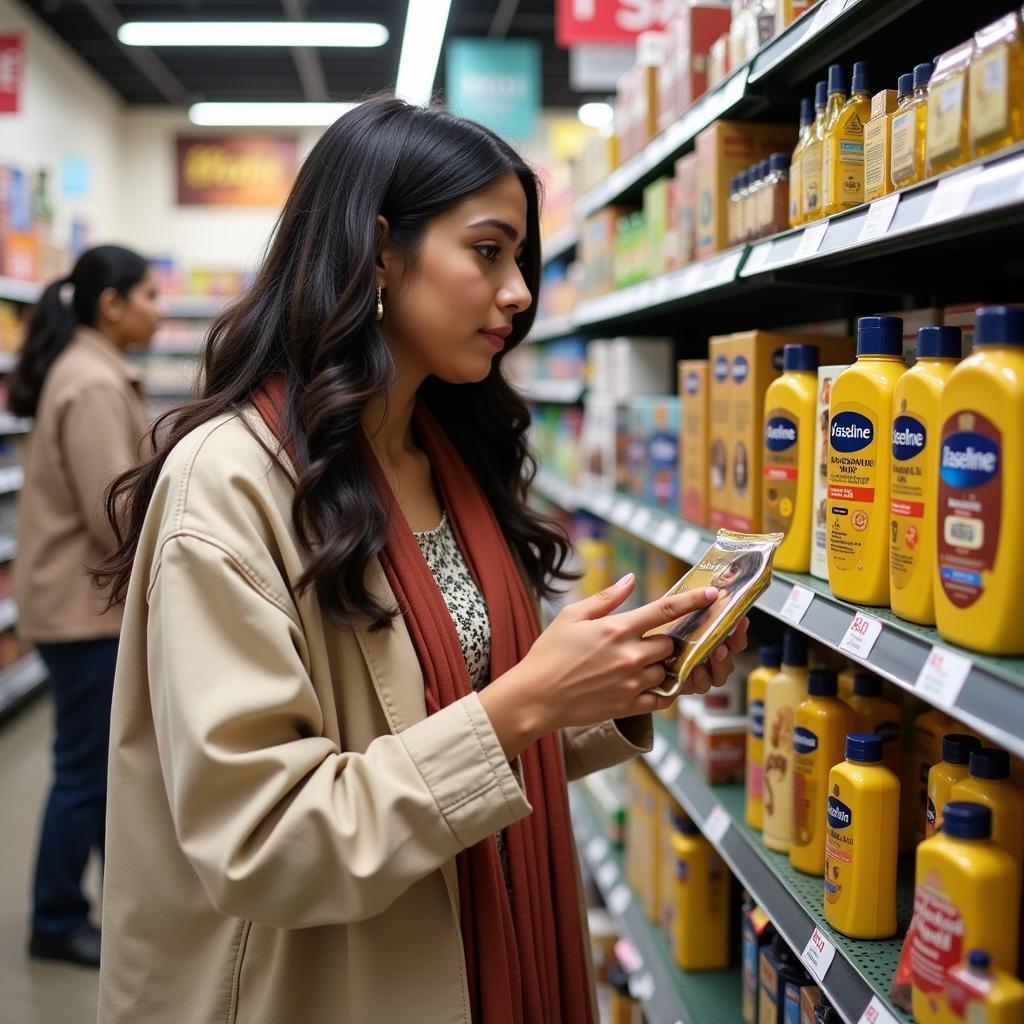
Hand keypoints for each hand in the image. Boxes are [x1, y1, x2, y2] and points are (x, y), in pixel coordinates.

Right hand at [480, 574, 745, 758]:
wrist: (536, 697)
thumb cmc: (549, 653)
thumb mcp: (572, 616)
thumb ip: (606, 598)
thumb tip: (630, 580)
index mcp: (617, 629)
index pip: (665, 611)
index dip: (693, 601)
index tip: (712, 595)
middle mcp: (630, 656)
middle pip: (671, 644)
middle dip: (667, 640)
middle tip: (653, 639)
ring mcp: (632, 684)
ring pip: (668, 671)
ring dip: (663, 665)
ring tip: (644, 662)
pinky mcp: (629, 706)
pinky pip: (661, 698)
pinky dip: (662, 690)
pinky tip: (650, 684)